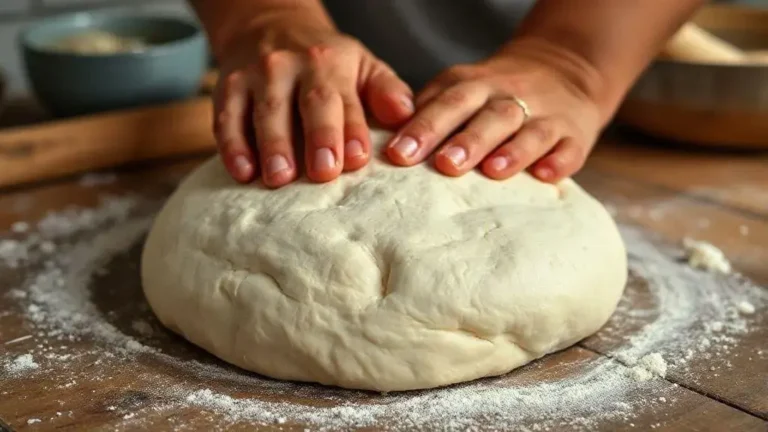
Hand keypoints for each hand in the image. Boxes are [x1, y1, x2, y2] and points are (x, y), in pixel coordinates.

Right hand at [213, 22, 412, 186]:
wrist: (268, 25)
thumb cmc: (325, 61)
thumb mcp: (361, 65)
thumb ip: (385, 91)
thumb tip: (406, 115)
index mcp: (331, 64)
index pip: (343, 99)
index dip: (351, 130)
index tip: (357, 160)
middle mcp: (293, 66)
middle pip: (307, 104)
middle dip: (316, 138)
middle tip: (322, 174)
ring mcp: (257, 75)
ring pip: (265, 112)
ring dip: (271, 147)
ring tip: (278, 179)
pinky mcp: (228, 88)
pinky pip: (227, 118)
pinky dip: (232, 146)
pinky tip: (241, 172)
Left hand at [385, 40, 606, 182]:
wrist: (563, 70)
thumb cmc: (494, 94)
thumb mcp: (461, 89)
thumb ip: (430, 111)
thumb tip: (385, 141)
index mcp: (476, 86)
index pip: (448, 102)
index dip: (424, 127)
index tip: (398, 153)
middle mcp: (510, 97)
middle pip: (488, 114)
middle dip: (466, 140)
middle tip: (444, 165)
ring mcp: (546, 115)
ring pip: (529, 131)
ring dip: (512, 151)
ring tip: (492, 171)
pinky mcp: (575, 135)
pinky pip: (570, 148)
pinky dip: (559, 161)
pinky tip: (546, 175)